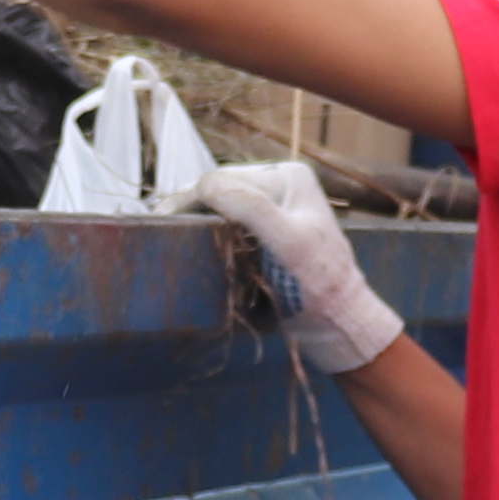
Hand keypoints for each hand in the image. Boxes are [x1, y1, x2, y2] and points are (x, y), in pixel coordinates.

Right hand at [177, 159, 405, 374]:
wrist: (338, 323)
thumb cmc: (320, 285)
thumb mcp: (290, 242)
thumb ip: (252, 208)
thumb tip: (206, 185)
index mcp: (288, 176)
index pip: (223, 178)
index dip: (190, 199)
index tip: (161, 223)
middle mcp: (279, 184)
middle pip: (218, 190)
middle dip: (191, 208)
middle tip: (161, 231)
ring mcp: (272, 208)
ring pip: (218, 207)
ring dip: (197, 221)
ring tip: (172, 236)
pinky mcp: (264, 232)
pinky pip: (226, 225)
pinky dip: (209, 235)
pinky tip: (196, 245)